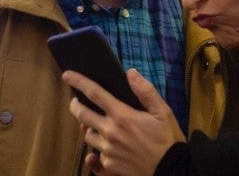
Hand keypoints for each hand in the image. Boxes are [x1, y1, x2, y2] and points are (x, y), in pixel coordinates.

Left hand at [64, 68, 185, 175]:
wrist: (171, 171)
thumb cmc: (167, 140)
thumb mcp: (163, 112)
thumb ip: (145, 91)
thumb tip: (130, 73)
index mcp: (122, 115)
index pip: (94, 93)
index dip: (78, 81)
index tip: (67, 75)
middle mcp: (110, 131)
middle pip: (82, 114)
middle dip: (75, 105)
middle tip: (76, 102)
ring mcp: (107, 149)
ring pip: (87, 134)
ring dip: (88, 127)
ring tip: (96, 124)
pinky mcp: (108, 165)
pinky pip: (96, 153)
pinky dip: (99, 147)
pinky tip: (108, 144)